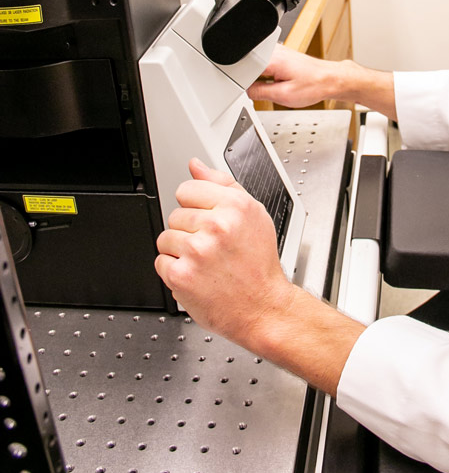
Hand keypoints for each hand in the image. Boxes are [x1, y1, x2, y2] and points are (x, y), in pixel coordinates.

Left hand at [155, 158, 293, 350]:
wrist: (264, 307)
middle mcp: (217, 226)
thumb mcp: (253, 214)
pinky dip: (174, 271)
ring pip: (165, 238)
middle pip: (175, 215)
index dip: (195, 206)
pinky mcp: (182, 276)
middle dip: (189, 231)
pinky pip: (161, 262)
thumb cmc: (259, 264)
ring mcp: (197, 251)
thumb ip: (222, 184)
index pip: (187, 189)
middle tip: (211, 247)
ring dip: (180, 251)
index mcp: (234, 206)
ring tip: (204, 262)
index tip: (207, 220)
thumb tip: (196, 165)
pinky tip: (197, 275)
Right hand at [247, 43, 339, 106]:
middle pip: (250, 66)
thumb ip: (260, 93)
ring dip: (263, 77)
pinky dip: (270, 75)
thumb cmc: (314, 85)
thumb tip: (247, 91)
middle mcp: (275, 50)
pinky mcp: (283, 55)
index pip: (244, 69)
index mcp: (272, 58)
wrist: (330, 80)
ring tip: (278, 85)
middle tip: (270, 90)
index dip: (244, 83)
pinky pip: (268, 65)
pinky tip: (281, 80)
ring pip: (259, 65)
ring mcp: (279, 51)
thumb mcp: (283, 96)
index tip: (251, 92)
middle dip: (254, 80)